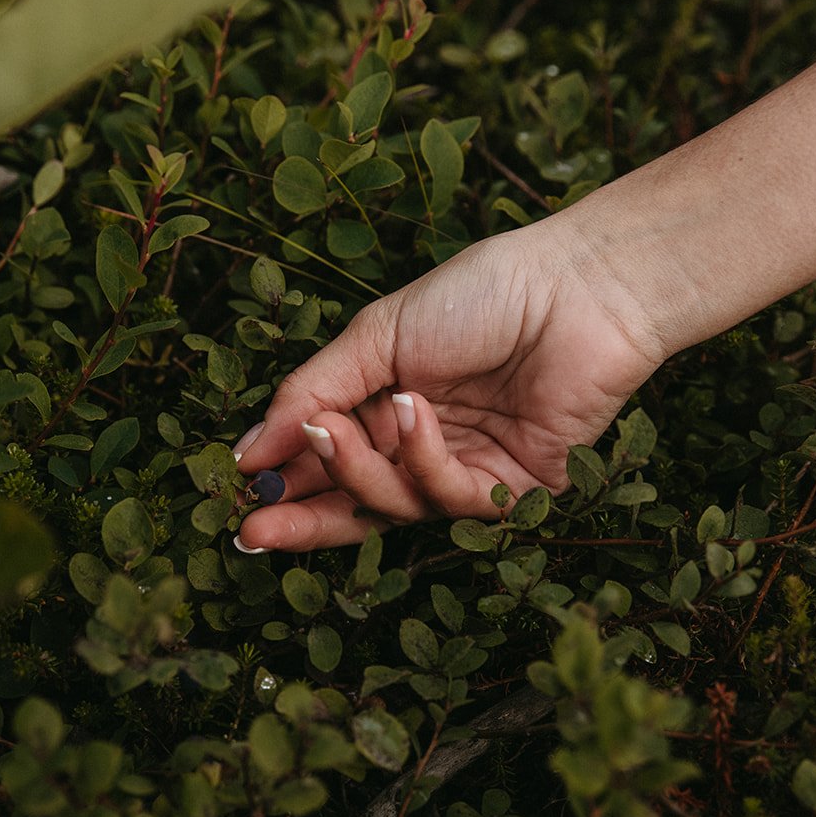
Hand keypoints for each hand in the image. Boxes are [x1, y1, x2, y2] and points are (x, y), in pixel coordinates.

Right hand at [232, 221, 666, 550]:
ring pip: (397, 505)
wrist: (577, 288)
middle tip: (255, 528)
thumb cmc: (482, 295)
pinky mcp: (518, 491)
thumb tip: (249, 450)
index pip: (329, 463)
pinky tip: (413, 414)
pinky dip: (423, 459)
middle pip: (357, 504)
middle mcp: (426, 446)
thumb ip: (313, 391)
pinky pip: (453, 500)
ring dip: (362, 469)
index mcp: (388, 406)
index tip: (238, 498)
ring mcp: (470, 470)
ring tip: (342, 428)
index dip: (287, 485)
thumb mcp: (378, 336)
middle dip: (305, 519)